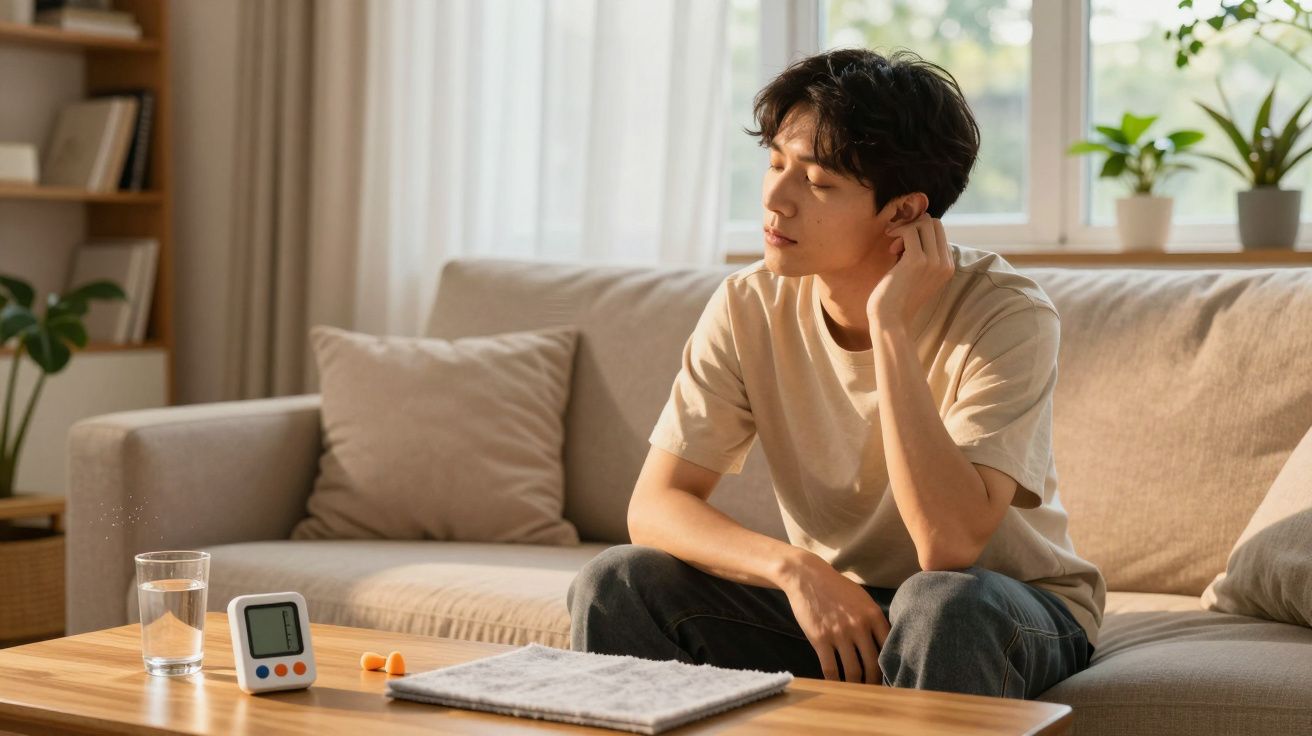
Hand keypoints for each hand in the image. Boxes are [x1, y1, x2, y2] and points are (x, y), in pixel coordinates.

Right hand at [779, 553, 890, 683]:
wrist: (807, 577)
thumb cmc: (836, 588)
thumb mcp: (862, 598)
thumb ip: (875, 618)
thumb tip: (887, 641)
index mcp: (873, 615)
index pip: (889, 648)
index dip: (890, 666)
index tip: (889, 676)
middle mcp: (859, 625)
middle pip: (873, 664)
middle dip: (874, 681)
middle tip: (873, 688)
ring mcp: (839, 633)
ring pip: (853, 670)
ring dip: (856, 685)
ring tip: (856, 689)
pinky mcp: (820, 639)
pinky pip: (831, 668)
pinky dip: (835, 681)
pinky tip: (836, 684)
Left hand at [865, 213, 954, 333]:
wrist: (891, 320)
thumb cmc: (898, 298)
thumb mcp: (917, 275)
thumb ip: (922, 255)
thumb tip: (915, 226)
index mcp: (948, 267)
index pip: (939, 233)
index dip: (919, 234)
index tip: (903, 248)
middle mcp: (945, 263)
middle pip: (934, 223)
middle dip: (913, 227)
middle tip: (897, 244)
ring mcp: (933, 261)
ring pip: (924, 223)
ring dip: (904, 230)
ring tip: (893, 249)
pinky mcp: (917, 260)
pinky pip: (910, 230)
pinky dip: (898, 233)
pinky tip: (890, 249)